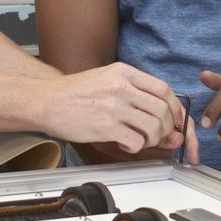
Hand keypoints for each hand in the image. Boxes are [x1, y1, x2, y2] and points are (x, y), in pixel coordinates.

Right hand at [44, 63, 187, 154]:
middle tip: (158, 135)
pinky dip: (135, 147)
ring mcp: (114, 107)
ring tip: (139, 140)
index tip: (175, 119)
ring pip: (153, 127)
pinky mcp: (105, 127)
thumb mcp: (106, 78)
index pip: (164, 89)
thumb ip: (132, 89)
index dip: (175, 108)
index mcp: (123, 72)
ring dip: (151, 139)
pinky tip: (123, 144)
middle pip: (163, 110)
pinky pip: (136, 142)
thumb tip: (160, 110)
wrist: (45, 101)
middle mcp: (121, 87)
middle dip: (167, 128)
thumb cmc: (73, 92)